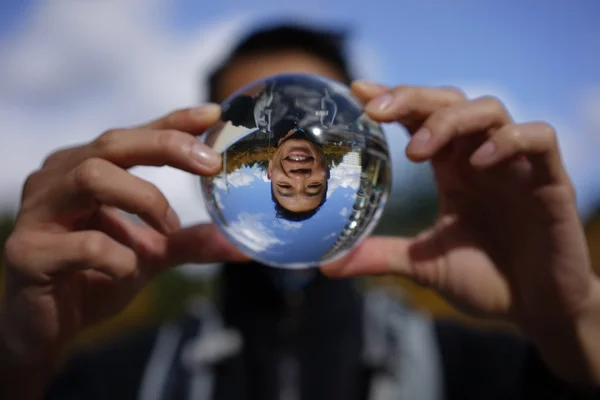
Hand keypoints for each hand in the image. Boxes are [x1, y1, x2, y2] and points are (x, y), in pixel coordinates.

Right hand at [1, 104, 245, 364]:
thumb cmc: (97, 276)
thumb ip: (189, 242)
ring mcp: (38, 211)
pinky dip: (120, 256)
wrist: (50, 327)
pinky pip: (83, 244)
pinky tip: (127, 270)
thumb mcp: (151, 254)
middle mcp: (59, 178)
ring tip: (168, 228)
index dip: (173, 122)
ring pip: (92, 176)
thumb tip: (242, 245)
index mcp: (86, 168)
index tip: (213, 114)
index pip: (134, 135)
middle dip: (167, 147)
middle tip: (211, 165)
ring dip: (144, 198)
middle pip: (113, 143)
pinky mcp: (27, 252)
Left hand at [321, 82, 599, 383]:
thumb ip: (380, 256)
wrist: (536, 309)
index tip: (357, 91)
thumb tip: (326, 265)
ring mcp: (515, 165)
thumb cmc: (483, 280)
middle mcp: (480, 157)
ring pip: (489, 110)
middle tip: (375, 110)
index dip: (393, 99)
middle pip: (449, 101)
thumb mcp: (424, 266)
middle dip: (412, 98)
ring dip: (450, 120)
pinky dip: (510, 140)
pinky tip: (481, 162)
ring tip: (417, 151)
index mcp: (451, 168)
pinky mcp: (550, 181)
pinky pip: (539, 138)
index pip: (420, 118)